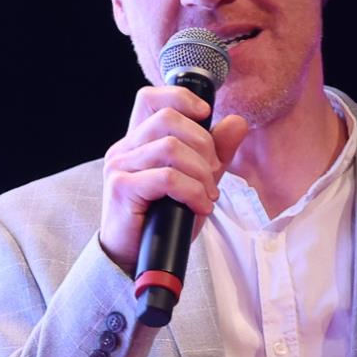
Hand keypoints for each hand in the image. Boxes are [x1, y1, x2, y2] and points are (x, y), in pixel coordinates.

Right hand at [100, 86, 247, 270]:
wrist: (136, 259)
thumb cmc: (163, 219)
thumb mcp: (197, 180)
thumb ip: (216, 151)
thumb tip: (237, 121)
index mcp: (138, 140)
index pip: (150, 98)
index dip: (180, 98)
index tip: (204, 116)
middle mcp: (124, 148)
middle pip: (168, 119)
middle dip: (203, 144)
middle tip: (214, 172)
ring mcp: (120, 166)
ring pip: (170, 147)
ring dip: (201, 172)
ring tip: (207, 194)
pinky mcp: (121, 188)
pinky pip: (166, 177)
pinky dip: (192, 191)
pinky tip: (200, 206)